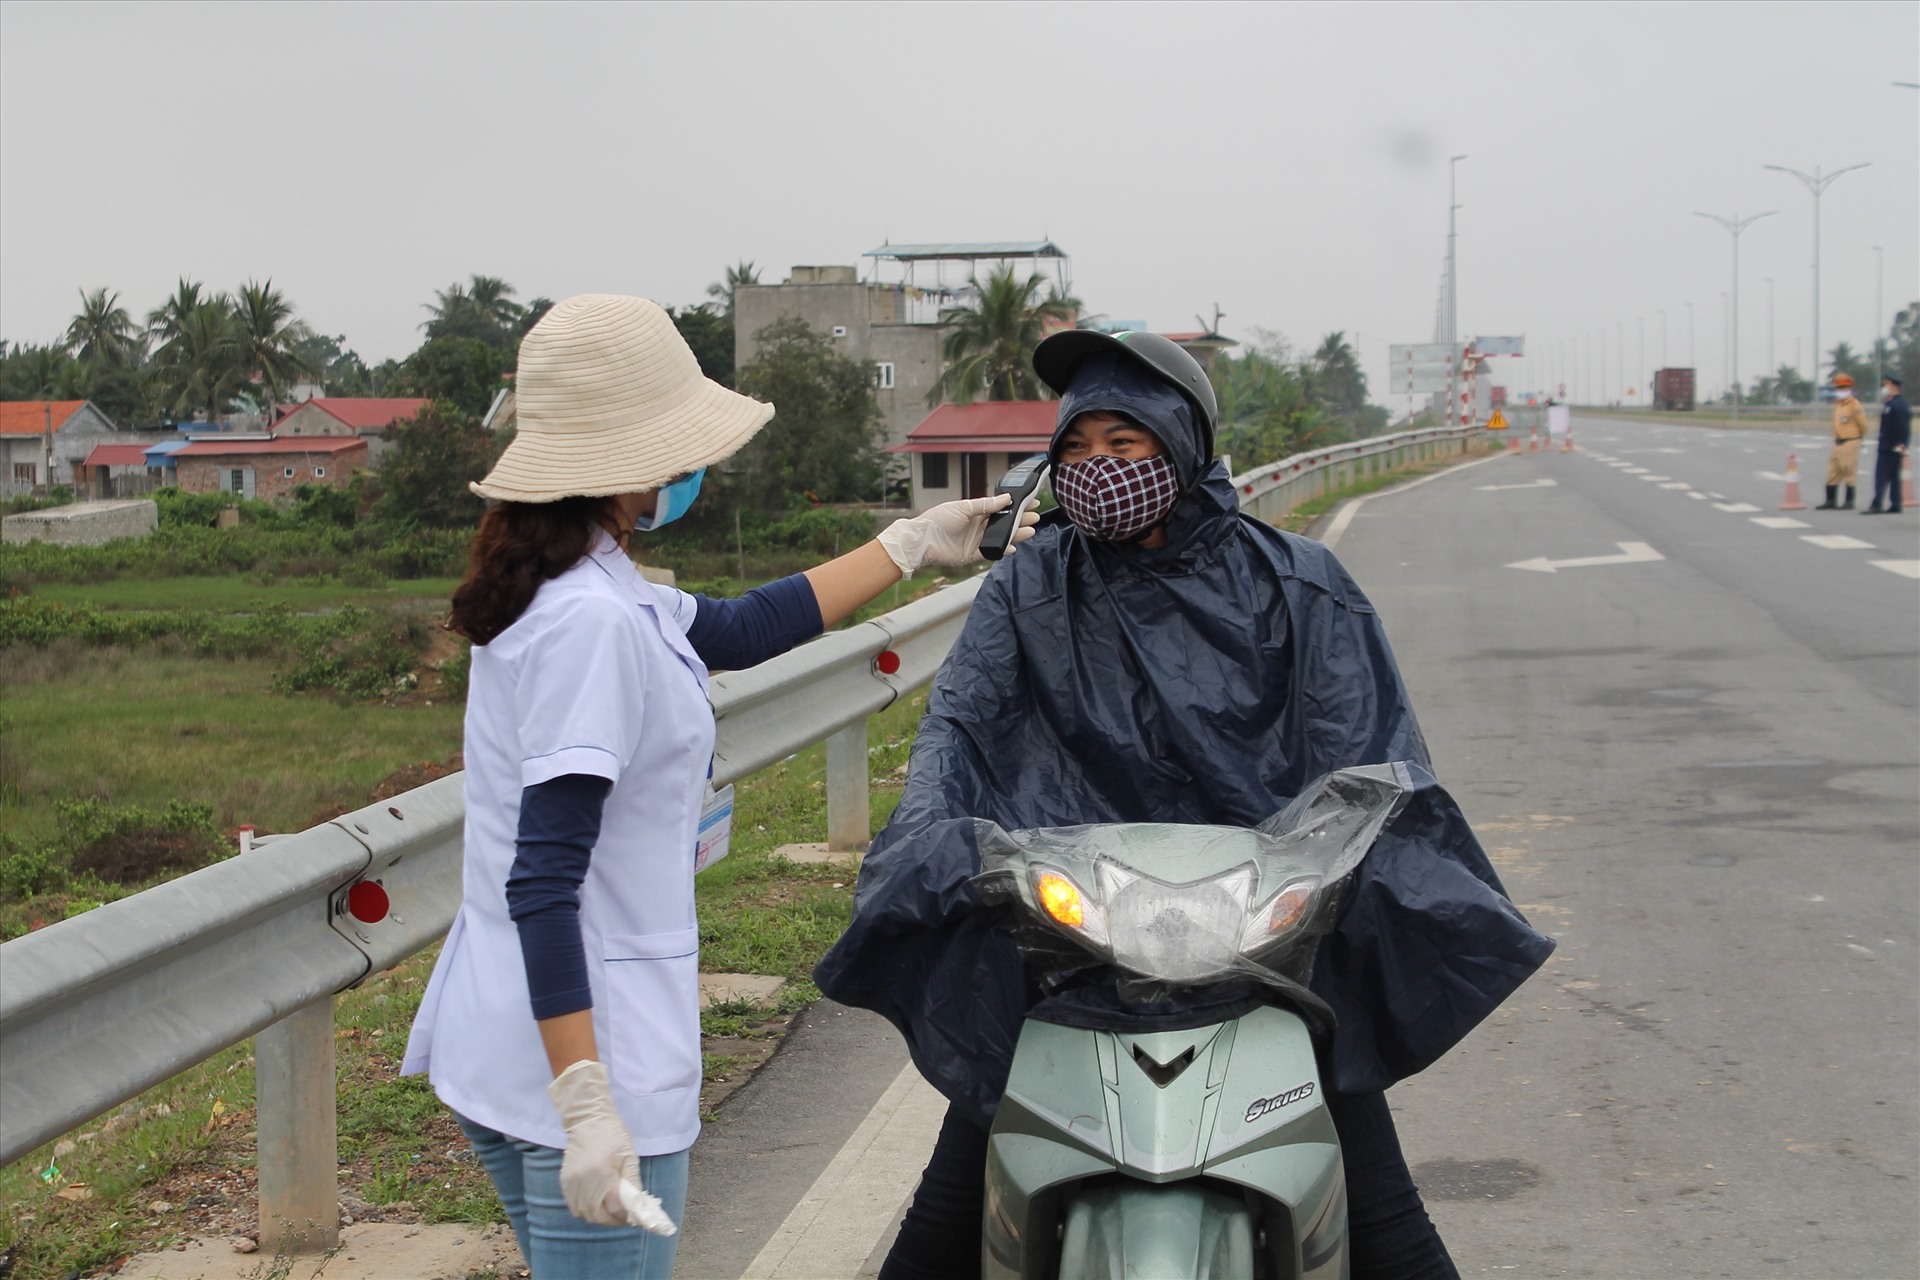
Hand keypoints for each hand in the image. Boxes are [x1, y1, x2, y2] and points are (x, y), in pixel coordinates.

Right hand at [546, 1060, 677, 1235]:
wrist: (588, 1120)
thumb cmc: (613, 1136)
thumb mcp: (629, 1157)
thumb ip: (633, 1183)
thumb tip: (638, 1206)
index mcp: (602, 1173)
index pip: (615, 1207)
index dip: (627, 1216)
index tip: (637, 1218)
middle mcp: (583, 1182)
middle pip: (599, 1216)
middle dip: (615, 1220)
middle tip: (626, 1217)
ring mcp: (571, 1184)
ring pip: (586, 1215)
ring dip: (601, 1218)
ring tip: (613, 1213)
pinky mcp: (564, 1183)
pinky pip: (575, 1207)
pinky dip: (588, 1212)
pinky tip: (598, 1206)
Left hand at [876, 494, 1040, 575]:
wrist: (922, 541)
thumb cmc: (937, 520)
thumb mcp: (963, 507)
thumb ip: (985, 504)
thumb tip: (1005, 498)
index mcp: (975, 511)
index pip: (1000, 508)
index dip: (1015, 505)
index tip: (1030, 502)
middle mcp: (978, 525)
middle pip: (1003, 523)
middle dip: (1019, 519)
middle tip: (1034, 516)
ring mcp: (976, 540)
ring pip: (1001, 537)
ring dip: (1016, 534)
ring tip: (1030, 530)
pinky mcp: (973, 554)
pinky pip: (992, 552)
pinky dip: (1002, 549)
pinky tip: (1013, 547)